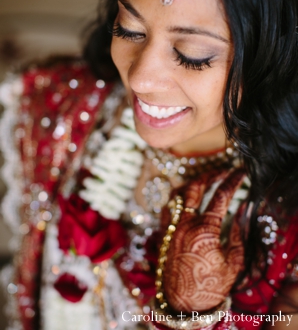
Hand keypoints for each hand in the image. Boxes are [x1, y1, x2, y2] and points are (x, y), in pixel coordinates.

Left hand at [162, 168, 244, 311]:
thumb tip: (243, 209)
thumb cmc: (211, 285)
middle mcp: (184, 223)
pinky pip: (167, 206)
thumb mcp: (234, 263)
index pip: (221, 196)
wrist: (182, 303)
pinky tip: (186, 197)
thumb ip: (240, 233)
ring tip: (205, 180)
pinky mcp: (163, 232)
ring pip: (177, 193)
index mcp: (204, 229)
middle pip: (195, 186)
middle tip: (222, 171)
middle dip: (210, 174)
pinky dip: (177, 196)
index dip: (232, 181)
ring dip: (192, 182)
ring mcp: (171, 226)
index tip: (240, 172)